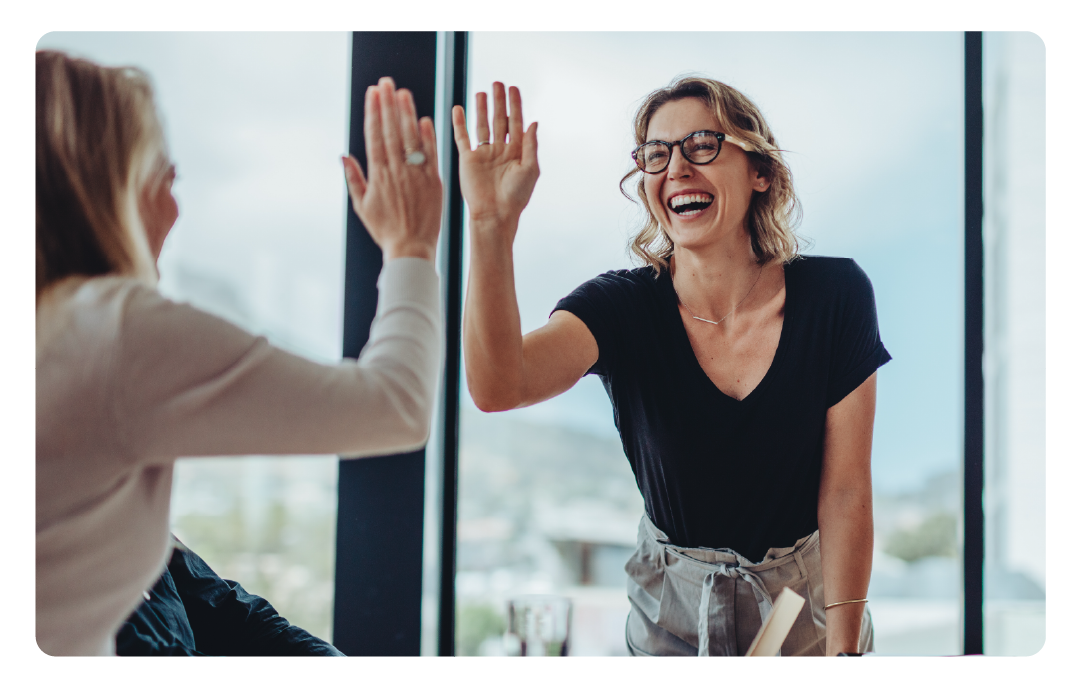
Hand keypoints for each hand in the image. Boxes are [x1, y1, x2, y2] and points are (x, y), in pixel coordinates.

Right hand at [342, 77, 441, 261]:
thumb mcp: (362, 206)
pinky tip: (424, 119)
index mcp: (378, 174)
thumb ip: (354, 178)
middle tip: (386, 82)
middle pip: (391, 131)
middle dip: (388, 104)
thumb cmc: (385, 230)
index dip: (373, 112)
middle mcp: (397, 170)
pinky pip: (430, 155)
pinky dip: (428, 137)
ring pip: (411, 138)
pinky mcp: (434, 181)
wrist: (411, 248)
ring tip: (403, 92)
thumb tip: (344, 155)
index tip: (372, 93)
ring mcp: (416, 174)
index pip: (375, 135)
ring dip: (407, 113)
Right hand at [451, 82, 538, 232]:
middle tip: (497, 82)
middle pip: (499, 120)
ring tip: (481, 92)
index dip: (515, 105)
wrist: (494, 214)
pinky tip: (459, 109)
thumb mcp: (530, 169)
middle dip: (499, 102)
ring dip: (481, 109)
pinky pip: (462, 138)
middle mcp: (500, 151)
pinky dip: (460, 123)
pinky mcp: (468, 159)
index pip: (516, 123)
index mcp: (516, 152)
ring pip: (481, 125)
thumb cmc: (515, 197)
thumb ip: (531, 145)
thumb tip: (534, 122)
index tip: (514, 88)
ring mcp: (483, 154)